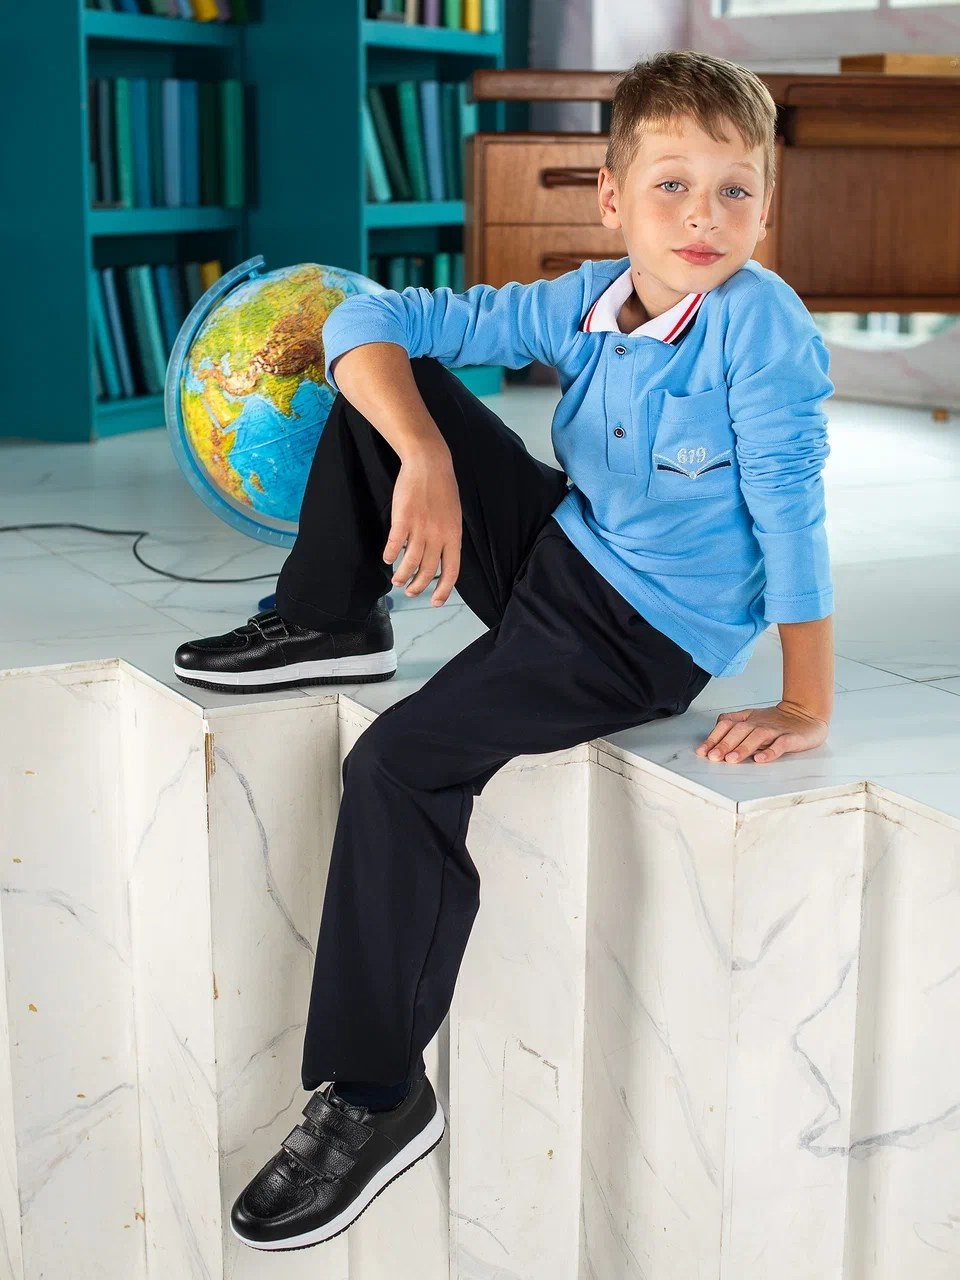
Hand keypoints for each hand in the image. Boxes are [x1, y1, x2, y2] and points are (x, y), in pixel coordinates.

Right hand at [383, 449, 461, 606]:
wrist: (429, 463)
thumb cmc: (441, 488)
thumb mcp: (453, 515)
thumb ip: (446, 537)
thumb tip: (435, 556)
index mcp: (454, 536)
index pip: (452, 571)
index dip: (443, 590)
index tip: (435, 602)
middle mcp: (439, 535)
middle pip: (428, 571)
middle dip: (418, 586)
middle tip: (410, 591)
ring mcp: (420, 527)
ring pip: (410, 562)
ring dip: (402, 575)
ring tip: (397, 580)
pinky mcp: (403, 518)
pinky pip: (394, 545)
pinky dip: (389, 555)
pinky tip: (387, 558)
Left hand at [695, 700, 828, 764]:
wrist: (806, 713)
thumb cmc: (776, 720)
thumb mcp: (751, 717)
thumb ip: (732, 721)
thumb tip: (712, 732)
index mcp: (747, 720)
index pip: (726, 725)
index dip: (713, 738)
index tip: (703, 751)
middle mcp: (759, 724)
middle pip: (739, 731)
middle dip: (725, 744)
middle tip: (714, 757)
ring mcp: (775, 731)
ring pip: (757, 737)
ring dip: (743, 748)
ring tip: (732, 759)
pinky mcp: (791, 738)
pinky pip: (780, 745)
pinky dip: (770, 752)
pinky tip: (760, 760)